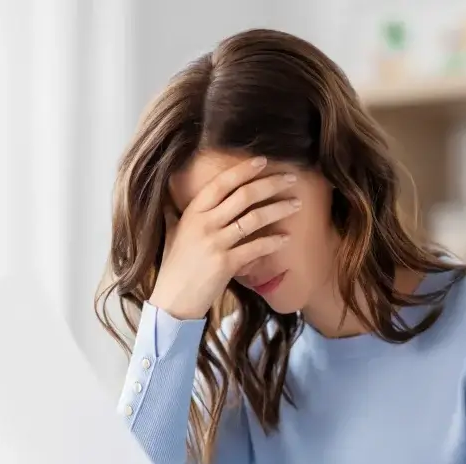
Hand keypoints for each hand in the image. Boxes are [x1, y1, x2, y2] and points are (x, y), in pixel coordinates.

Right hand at [149, 156, 300, 319]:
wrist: (172, 300)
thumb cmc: (174, 267)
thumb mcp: (172, 233)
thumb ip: (175, 213)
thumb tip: (169, 195)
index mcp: (192, 213)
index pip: (221, 183)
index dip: (244, 170)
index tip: (263, 161)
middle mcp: (204, 224)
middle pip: (243, 196)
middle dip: (271, 184)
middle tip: (291, 179)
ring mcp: (215, 244)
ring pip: (253, 218)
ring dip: (279, 209)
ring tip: (296, 204)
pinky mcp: (225, 264)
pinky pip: (255, 248)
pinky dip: (273, 242)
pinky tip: (286, 239)